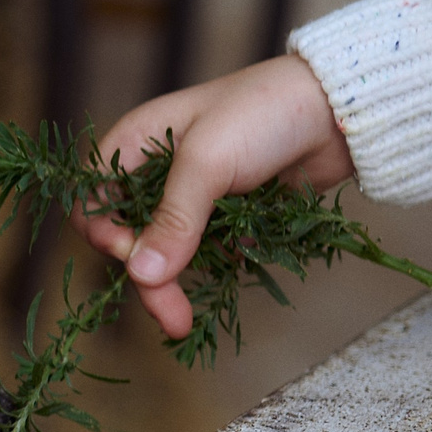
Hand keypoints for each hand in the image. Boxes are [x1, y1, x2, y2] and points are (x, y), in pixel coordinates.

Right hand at [69, 54, 349, 339]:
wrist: (338, 109)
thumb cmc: (263, 113)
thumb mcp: (208, 162)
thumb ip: (174, 220)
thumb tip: (140, 275)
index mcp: (135, 143)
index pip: (93, 200)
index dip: (104, 233)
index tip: (131, 254)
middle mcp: (157, 171)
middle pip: (130, 236)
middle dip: (146, 279)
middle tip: (171, 317)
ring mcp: (195, 194)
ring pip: (168, 251)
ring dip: (176, 284)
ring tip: (187, 322)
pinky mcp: (229, 213)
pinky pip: (208, 251)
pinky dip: (212, 268)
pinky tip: (225, 279)